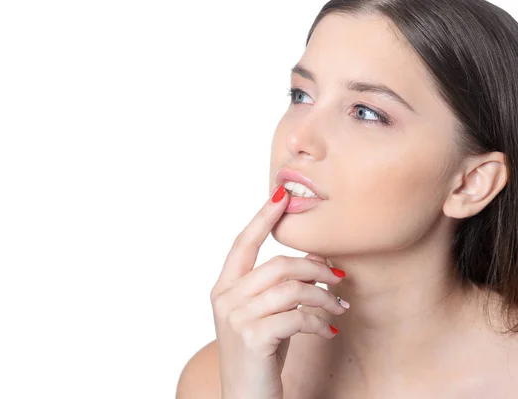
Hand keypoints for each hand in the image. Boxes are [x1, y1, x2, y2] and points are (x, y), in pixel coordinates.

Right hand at [210, 184, 348, 398]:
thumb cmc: (260, 354)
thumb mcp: (266, 314)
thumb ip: (279, 286)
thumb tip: (314, 259)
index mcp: (224, 288)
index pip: (243, 243)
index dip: (262, 217)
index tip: (282, 194)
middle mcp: (225, 298)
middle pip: (277, 265)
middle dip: (313, 268)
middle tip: (336, 277)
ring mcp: (237, 318)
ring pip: (291, 289)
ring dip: (323, 297)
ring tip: (337, 308)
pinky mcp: (254, 338)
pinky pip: (298, 316)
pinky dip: (319, 321)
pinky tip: (328, 330)